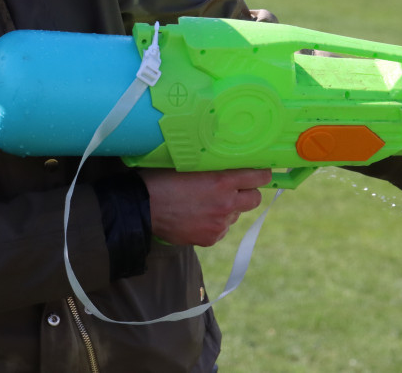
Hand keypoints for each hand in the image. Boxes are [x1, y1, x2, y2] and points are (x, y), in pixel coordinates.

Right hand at [139, 168, 271, 246]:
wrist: (142, 208)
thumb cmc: (162, 179)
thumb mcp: (191, 164)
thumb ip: (215, 166)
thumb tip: (232, 162)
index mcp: (222, 181)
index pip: (259, 177)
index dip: (260, 174)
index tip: (259, 172)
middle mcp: (226, 203)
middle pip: (254, 199)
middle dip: (247, 192)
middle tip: (233, 188)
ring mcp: (219, 224)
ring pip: (236, 214)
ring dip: (228, 208)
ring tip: (205, 203)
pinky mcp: (210, 238)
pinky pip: (222, 229)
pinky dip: (215, 223)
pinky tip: (197, 216)